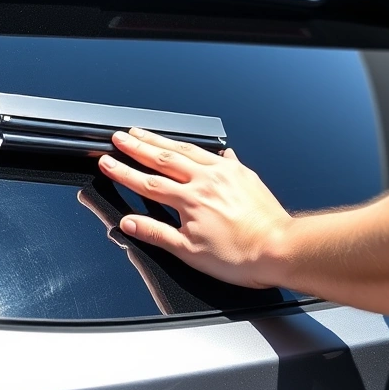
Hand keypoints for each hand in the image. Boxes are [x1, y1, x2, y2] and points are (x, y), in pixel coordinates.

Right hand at [98, 128, 290, 288]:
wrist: (281, 249)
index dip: (123, 171)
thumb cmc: (240, 256)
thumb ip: (156, 233)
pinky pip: (219, 155)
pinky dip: (205, 150)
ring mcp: (226, 173)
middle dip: (138, 146)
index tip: (107, 162)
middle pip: (164, 157)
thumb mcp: (189, 252)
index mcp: (190, 199)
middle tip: (121, 136)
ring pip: (189, 150)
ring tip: (146, 133)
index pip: (147, 182)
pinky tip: (205, 148)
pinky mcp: (243, 173)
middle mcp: (206, 179)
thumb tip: (129, 222)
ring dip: (164, 140)